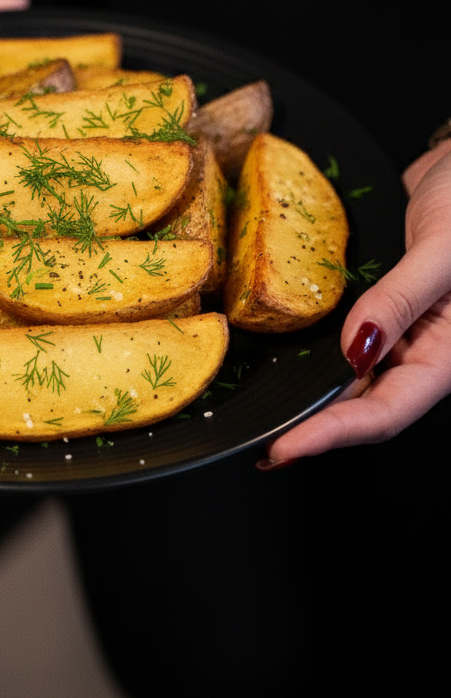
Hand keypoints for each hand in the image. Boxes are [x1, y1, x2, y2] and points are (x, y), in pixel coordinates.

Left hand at [263, 142, 450, 463]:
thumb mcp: (442, 249)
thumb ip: (399, 300)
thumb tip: (355, 351)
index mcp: (448, 353)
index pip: (386, 411)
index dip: (333, 434)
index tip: (285, 449)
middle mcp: (424, 351)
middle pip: (365, 406)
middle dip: (315, 428)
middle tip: (264, 444)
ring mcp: (402, 332)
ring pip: (353, 379)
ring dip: (315, 397)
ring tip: (269, 416)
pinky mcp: (384, 308)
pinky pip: (348, 340)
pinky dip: (320, 355)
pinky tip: (290, 362)